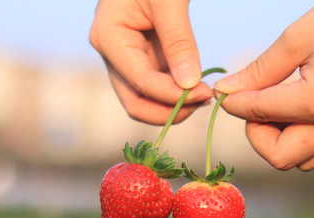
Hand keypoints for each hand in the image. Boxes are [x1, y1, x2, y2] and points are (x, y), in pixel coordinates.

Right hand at [90, 0, 212, 124]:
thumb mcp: (168, 1)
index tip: (206, 94)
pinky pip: (155, 86)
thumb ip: (178, 41)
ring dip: (172, 105)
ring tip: (203, 96)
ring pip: (144, 99)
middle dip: (168, 110)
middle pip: (135, 102)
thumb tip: (190, 86)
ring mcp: (124, 58)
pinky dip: (174, 92)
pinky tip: (196, 87)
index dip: (172, 96)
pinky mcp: (140, 57)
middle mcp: (111, 53)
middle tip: (202, 103)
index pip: (140, 82)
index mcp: (108, 37)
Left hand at [215, 0, 313, 170]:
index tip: (225, 92)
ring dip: (278, 140)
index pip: (259, 115)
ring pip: (300, 160)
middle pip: (279, 158)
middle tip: (254, 102)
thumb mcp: (297, 38)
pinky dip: (298, 137)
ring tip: (275, 105)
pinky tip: (293, 108)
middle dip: (256, 134)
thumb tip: (227, 90)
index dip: (234, 104)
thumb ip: (259, 70)